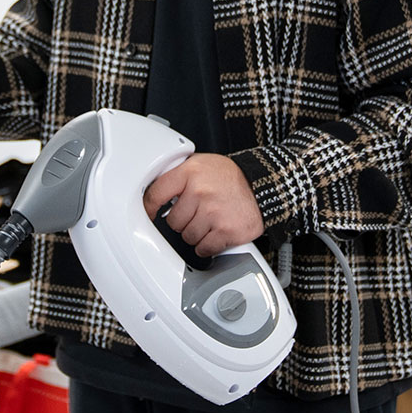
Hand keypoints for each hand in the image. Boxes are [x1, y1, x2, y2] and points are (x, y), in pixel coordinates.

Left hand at [144, 154, 262, 257]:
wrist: (263, 187)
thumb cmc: (231, 178)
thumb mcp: (202, 164)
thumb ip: (179, 175)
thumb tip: (153, 191)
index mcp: (191, 172)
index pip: (156, 193)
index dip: (149, 207)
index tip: (148, 213)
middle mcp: (200, 191)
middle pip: (173, 222)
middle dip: (184, 220)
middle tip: (199, 212)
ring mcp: (213, 212)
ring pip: (187, 237)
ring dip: (197, 234)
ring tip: (211, 220)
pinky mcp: (226, 231)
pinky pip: (204, 248)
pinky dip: (209, 245)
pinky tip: (217, 232)